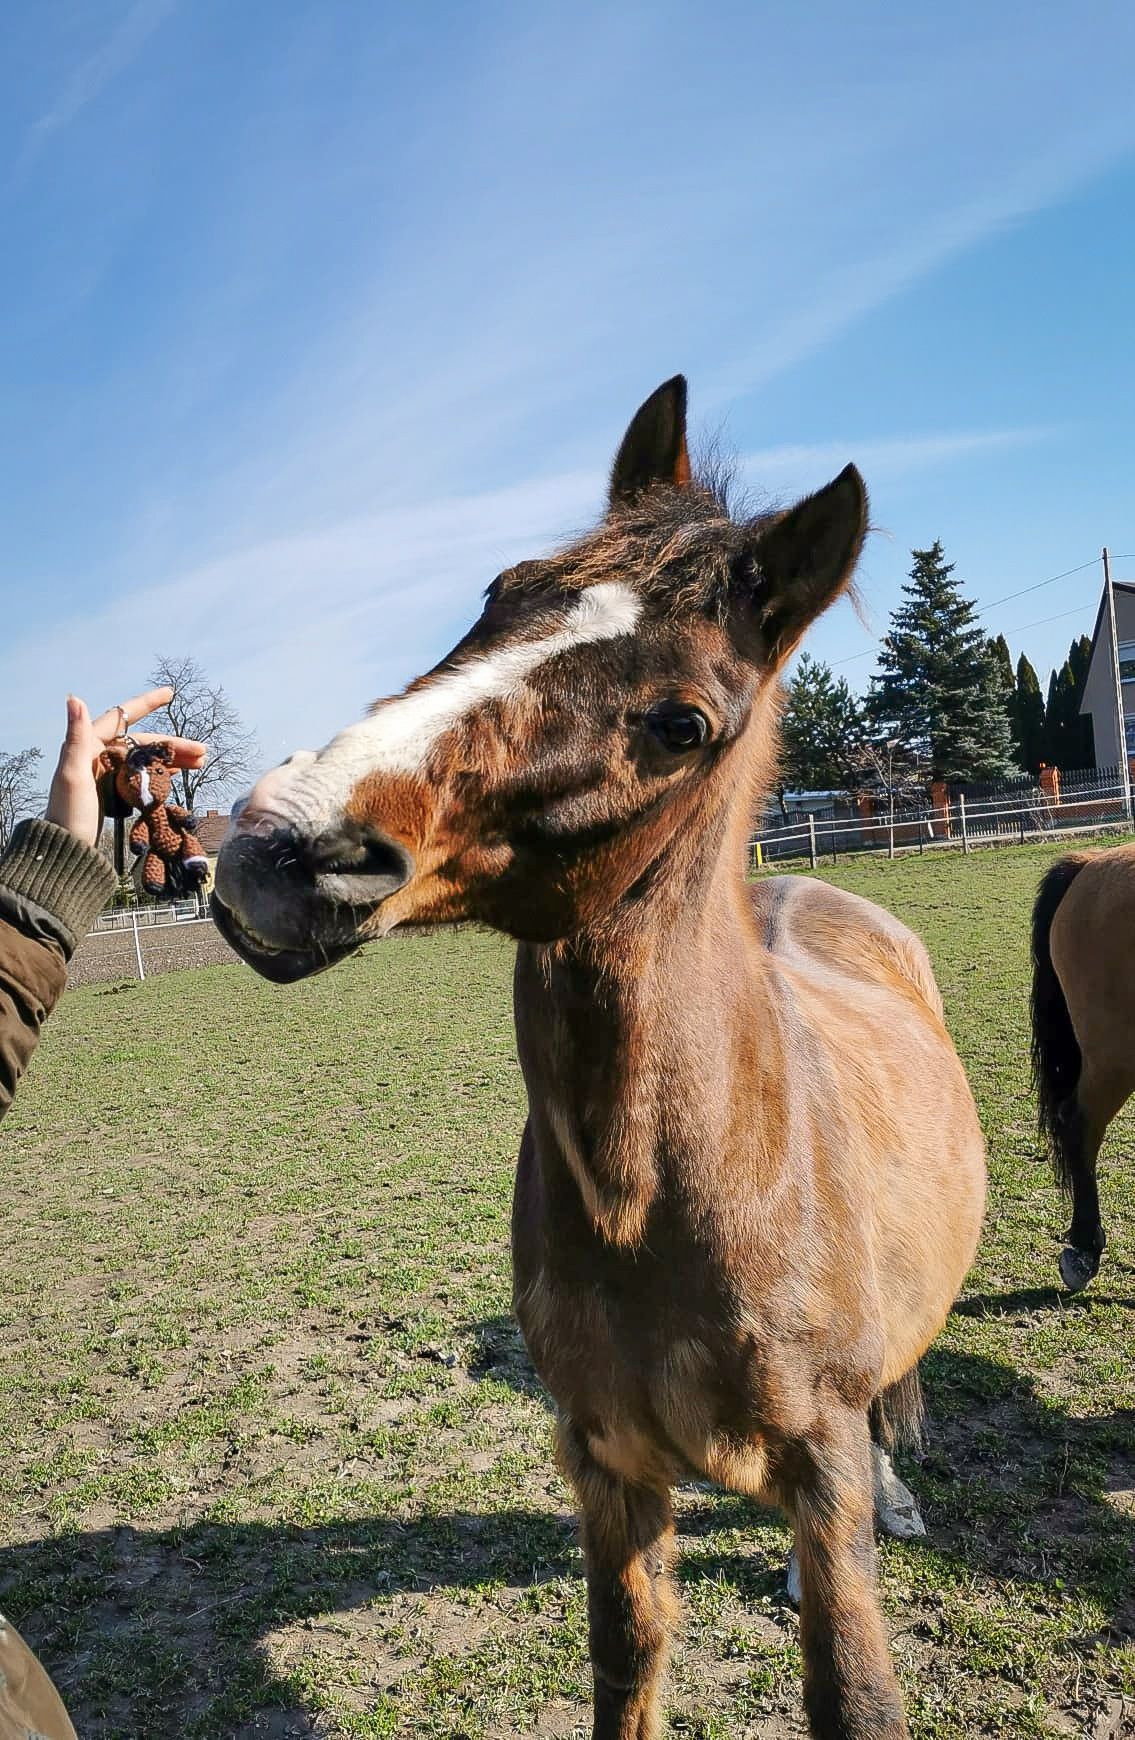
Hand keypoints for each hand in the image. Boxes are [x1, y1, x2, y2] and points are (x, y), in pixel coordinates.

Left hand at [45, 687, 207, 847]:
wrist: (67, 852)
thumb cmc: (69, 815)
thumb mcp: (73, 775)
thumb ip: (77, 737)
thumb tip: (74, 698)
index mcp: (87, 746)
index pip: (121, 717)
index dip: (146, 704)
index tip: (170, 694)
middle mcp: (96, 756)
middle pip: (140, 742)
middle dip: (171, 744)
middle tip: (201, 752)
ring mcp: (105, 775)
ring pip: (143, 759)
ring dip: (170, 759)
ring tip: (198, 764)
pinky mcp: (112, 792)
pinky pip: (141, 776)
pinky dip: (160, 774)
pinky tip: (177, 776)